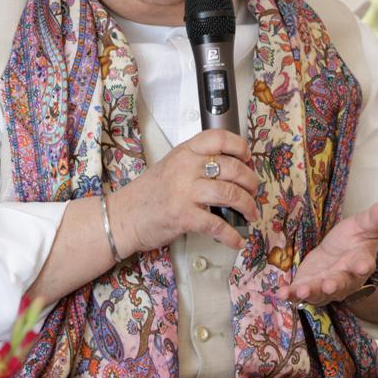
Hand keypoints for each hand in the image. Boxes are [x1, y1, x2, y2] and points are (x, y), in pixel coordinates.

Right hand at [108, 129, 260, 255]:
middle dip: (251, 182)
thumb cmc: (149, 193)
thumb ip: (198, 163)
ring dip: (248, 206)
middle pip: (233, 168)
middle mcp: (186, 167)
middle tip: (254, 191)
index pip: (219, 138)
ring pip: (231, 194)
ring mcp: (185, 191)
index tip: (248, 159)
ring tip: (251, 213)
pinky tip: (237, 239)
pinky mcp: (183, 216)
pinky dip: (232, 234)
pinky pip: (217, 224)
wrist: (123, 216)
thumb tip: (233, 169)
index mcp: (185, 151)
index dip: (240, 147)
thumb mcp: (173, 166)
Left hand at [275, 202, 377, 306]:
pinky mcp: (309, 286)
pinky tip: (282, 294)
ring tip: (302, 292)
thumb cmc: (353, 239)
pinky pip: (300, 293)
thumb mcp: (363, 225)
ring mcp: (325, 286)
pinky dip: (291, 295)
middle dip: (334, 285)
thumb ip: (373, 218)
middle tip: (329, 285)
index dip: (361, 266)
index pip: (362, 265)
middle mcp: (344, 279)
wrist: (339, 253)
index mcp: (360, 262)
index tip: (361, 266)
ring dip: (311, 292)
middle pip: (340, 283)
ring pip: (320, 292)